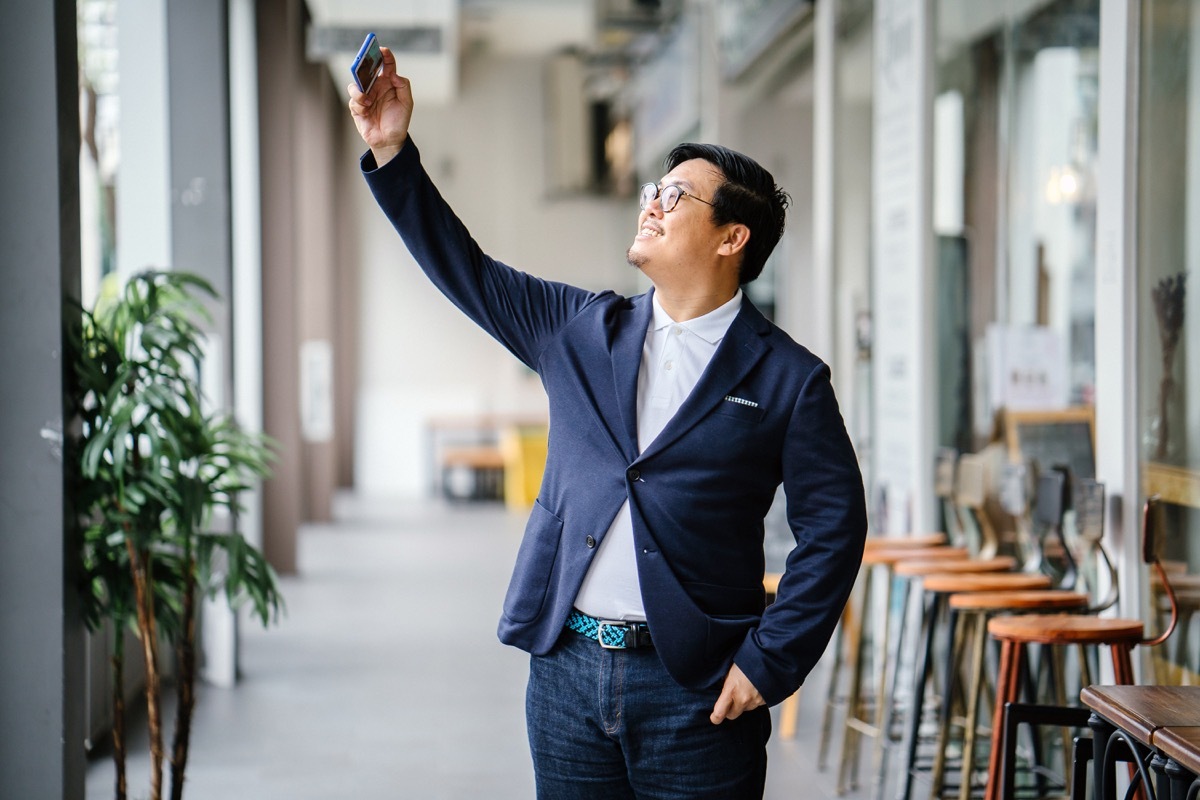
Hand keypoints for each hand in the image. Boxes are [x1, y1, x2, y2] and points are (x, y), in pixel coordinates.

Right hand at [346, 46, 412, 166]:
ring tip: (368, 101)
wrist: (390, 140)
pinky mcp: (357, 108)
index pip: (385, 65)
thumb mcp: (407, 103)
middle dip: (362, 65)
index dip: (384, 55)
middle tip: (362, 63)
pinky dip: (359, 105)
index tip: (382, 50)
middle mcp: (375, 86)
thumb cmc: (399, 121)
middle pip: (365, 70)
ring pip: (355, 85)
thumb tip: (393, 74)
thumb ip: (403, 86)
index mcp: (388, 82)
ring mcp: (365, 96)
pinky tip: (366, 111)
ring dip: (360, 92)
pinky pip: (353, 101)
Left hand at [710, 663, 763, 724]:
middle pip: (732, 715)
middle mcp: (743, 699)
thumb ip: (726, 683)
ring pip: (745, 709)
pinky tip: (754, 688)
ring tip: (745, 688)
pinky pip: (756, 705)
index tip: (714, 717)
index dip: (715, 717)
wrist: (770, 658)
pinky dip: (753, 699)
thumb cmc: (748, 659)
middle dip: (730, 710)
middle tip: (730, 700)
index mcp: (731, 689)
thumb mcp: (731, 669)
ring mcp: (755, 701)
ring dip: (743, 703)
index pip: (720, 712)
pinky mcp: (765, 701)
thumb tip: (723, 690)